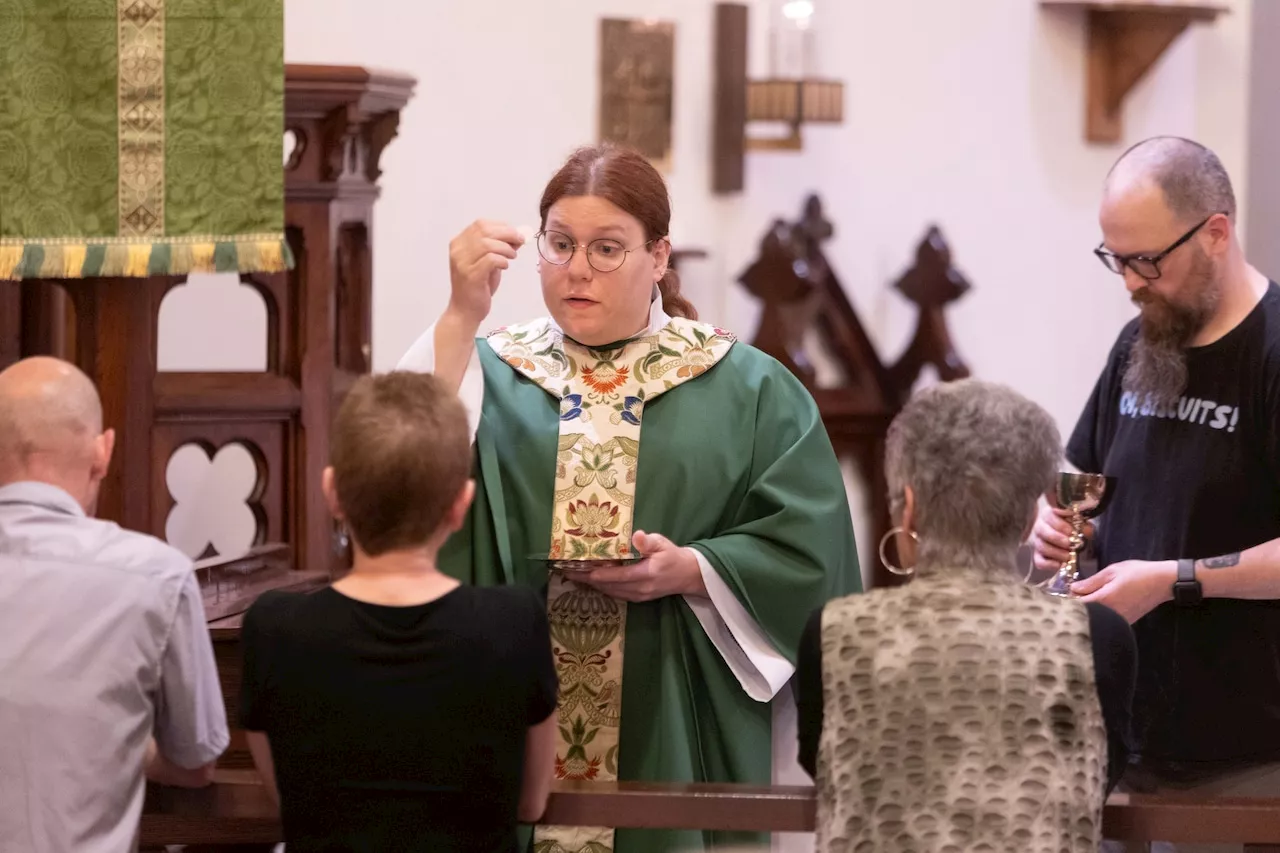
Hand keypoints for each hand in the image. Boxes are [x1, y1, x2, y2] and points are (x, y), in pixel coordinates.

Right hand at [446, 219, 525, 325]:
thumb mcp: (488, 262)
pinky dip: (502, 260)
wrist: (466, 311)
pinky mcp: (470, 275)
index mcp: (459, 243)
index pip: (481, 224)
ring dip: (505, 248)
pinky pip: (490, 259)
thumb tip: (517, 236)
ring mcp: (462, 262)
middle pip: (485, 231)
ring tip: (511, 257)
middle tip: (520, 242)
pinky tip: (505, 266)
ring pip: (488, 243)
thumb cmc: (478, 286)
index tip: (515, 234)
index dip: (501, 226)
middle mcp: (457, 250)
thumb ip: (499, 248)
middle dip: (507, 234)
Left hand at [582, 531, 707, 601]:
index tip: (581, 570)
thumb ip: (650, 542)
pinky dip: (602, 588)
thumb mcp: (664, 544)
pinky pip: (616, 594)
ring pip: (611, 592)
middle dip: (588, 579)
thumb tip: (637, 536)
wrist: (688, 575)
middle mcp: (641, 589)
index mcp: (647, 574)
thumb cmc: (673, 556)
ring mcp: (639, 596)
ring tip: (575, 576)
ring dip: (593, 585)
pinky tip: (592, 581)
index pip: (618, 577)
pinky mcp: (638, 599)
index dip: (599, 574)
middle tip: (568, 572)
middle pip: (609, 587)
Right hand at [1029, 495, 1094, 572]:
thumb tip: (1086, 531)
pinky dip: (1049, 564)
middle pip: (1042, 531)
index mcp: (1049, 514)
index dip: (1060, 524)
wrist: (1071, 537)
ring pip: (1041, 546)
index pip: (1049, 516)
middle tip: (1070, 544)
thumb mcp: (1080, 522)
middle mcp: (1040, 526)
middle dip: (1057, 538)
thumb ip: (1083, 525)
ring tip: (1069, 556)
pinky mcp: (1038, 555)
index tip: (1072, 531)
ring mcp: (1037, 541)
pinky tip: (1060, 565)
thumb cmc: (1074, 526)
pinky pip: (1039, 561)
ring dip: (1056, 552)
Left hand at [1070, 559, 1175, 622]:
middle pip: (1085, 615)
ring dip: (1089, 610)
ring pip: (1096, 619)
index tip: (1064, 593)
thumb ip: (1091, 582)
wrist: (1164, 582)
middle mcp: (1111, 614)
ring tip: (1087, 597)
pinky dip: (1100, 614)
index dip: (1067, 600)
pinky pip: (1107, 620)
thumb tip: (1072, 588)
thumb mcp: (1112, 572)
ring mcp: (1119, 620)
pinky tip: (1101, 603)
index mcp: (1105, 600)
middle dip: (1076, 606)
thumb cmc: (1138, 573)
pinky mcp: (1127, 622)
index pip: (1077, 606)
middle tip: (1074, 594)